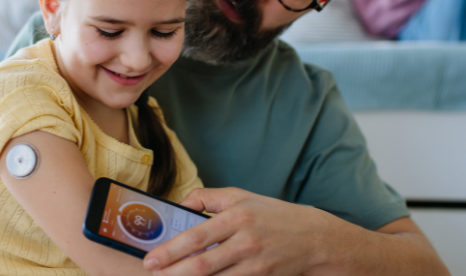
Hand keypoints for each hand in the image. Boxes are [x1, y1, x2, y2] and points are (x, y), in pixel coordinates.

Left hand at [143, 187, 332, 275]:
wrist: (314, 238)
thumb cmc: (273, 215)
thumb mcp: (241, 196)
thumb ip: (208, 198)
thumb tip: (179, 205)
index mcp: (237, 216)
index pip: (197, 236)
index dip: (171, 250)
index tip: (151, 259)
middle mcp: (245, 241)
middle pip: (202, 265)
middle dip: (173, 273)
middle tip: (152, 275)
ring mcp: (254, 264)